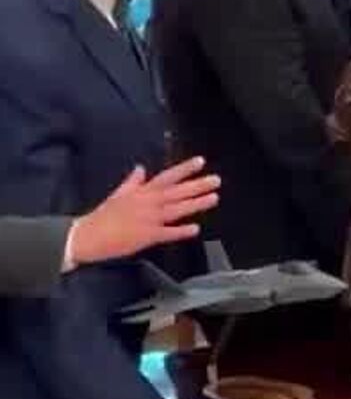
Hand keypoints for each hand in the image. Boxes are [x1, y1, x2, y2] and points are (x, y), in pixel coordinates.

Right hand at [68, 158, 219, 265]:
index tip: (200, 161)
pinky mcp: (146, 236)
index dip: (184, 169)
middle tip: (216, 179)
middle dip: (197, 185)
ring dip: (195, 204)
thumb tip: (141, 168)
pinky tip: (195, 229)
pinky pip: (166, 233)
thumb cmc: (102, 216)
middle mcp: (147, 203)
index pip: (167, 177)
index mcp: (141, 192)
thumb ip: (132, 182)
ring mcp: (148, 219)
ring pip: (176, 209)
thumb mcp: (118, 194)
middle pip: (176, 191)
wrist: (86, 236)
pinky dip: (180, 231)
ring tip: (214, 198)